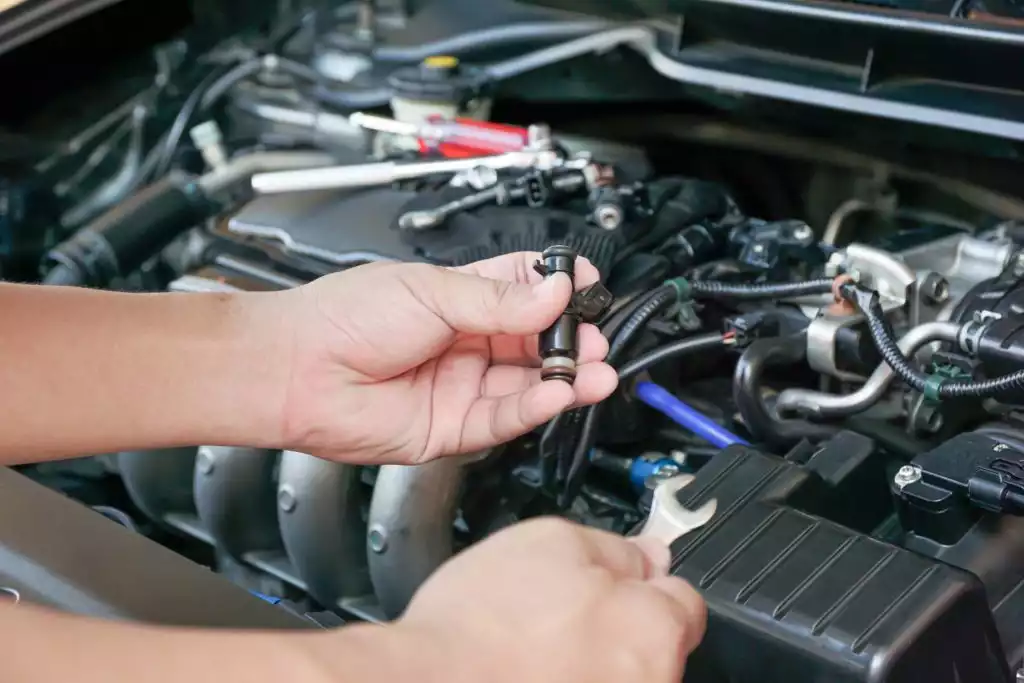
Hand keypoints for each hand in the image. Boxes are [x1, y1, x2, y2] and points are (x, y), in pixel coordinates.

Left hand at [277, 253, 617, 463]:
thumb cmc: (344, 320)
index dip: (558, 288)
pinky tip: (559, 392)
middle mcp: (467, 343)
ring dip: (566, 378)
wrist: (297, 371)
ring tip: (595, 370)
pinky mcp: (454, 427)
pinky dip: (536, 406)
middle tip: (594, 338)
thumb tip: (556, 291)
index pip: (525, 290)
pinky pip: (505, 418)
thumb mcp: (431, 292)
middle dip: (570, 340)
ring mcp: (462, 386)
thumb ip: (498, 300)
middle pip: (536, 342)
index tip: (585, 286)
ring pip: (527, 384)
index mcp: (460, 298)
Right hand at [395, 518, 705, 682]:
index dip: (646, 584)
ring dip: (591, 662)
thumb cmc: (481, 626)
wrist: (428, 682)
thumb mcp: (550, 542)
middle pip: (653, 646)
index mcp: (654, 629)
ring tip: (534, 652)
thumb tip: (648, 552)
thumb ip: (614, 546)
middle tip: (561, 616)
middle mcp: (650, 682)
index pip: (683, 602)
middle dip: (618, 626)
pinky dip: (567, 679)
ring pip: (618, 674)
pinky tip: (528, 672)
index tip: (617, 585)